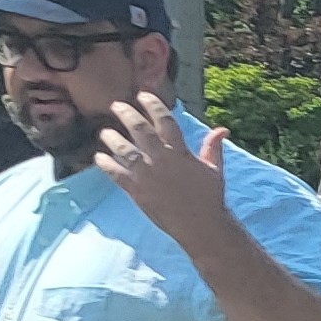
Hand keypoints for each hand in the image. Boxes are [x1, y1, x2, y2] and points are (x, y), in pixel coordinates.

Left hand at [94, 93, 237, 243]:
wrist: (201, 226)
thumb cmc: (210, 197)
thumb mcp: (214, 170)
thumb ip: (213, 148)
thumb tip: (221, 129)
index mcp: (180, 152)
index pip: (164, 120)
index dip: (153, 105)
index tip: (142, 95)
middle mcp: (161, 159)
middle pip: (139, 129)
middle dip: (126, 114)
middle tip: (116, 106)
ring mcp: (147, 175)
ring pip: (123, 149)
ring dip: (111, 138)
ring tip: (105, 132)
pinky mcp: (137, 191)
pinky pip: (116, 174)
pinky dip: (105, 164)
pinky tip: (99, 158)